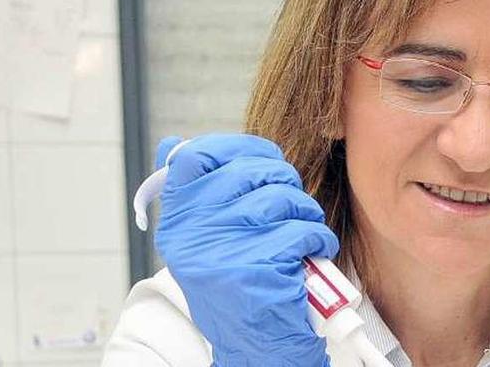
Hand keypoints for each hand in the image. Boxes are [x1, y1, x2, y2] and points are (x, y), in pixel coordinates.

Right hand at [153, 133, 339, 366]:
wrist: (256, 346)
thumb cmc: (238, 286)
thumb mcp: (203, 241)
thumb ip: (195, 195)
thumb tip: (172, 144)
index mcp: (177, 221)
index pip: (196, 155)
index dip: (238, 148)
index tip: (263, 161)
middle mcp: (192, 233)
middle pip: (250, 170)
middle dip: (284, 181)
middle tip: (292, 205)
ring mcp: (223, 249)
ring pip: (281, 197)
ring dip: (305, 212)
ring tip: (303, 232)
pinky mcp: (258, 267)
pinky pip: (303, 228)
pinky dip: (318, 238)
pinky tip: (312, 253)